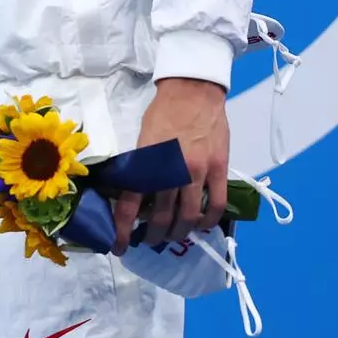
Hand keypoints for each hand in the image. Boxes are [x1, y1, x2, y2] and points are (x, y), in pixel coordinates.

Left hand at [115, 77, 229, 252]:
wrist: (193, 92)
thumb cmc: (162, 114)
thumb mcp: (141, 140)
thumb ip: (139, 168)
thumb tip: (133, 195)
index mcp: (146, 162)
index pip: (129, 204)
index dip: (123, 229)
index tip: (118, 246)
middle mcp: (170, 171)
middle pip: (160, 216)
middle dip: (153, 235)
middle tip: (148, 241)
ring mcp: (198, 172)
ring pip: (188, 216)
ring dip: (179, 232)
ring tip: (173, 237)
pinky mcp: (219, 170)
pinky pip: (216, 205)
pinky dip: (209, 221)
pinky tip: (202, 226)